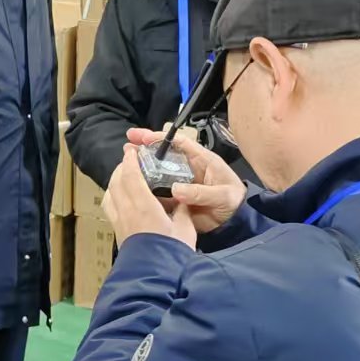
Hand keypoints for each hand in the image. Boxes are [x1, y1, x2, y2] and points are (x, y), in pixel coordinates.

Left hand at [102, 144, 195, 249]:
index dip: (130, 160)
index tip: (132, 150)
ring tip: (125, 176)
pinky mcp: (117, 230)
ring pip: (110, 193)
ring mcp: (119, 221)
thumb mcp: (185, 228)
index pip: (131, 176)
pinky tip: (121, 197)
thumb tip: (180, 198)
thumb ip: (181, 209)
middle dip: (122, 167)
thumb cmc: (172, 252)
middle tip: (130, 160)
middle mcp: (127, 210)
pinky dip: (113, 195)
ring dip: (116, 181)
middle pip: (117, 181)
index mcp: (144, 206)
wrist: (154, 276)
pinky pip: (110, 206)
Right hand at [124, 127, 245, 232]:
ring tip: (124, 166)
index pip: (178, 142)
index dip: (160, 138)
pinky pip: (158, 193)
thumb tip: (175, 190)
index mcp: (200, 160)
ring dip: (142, 169)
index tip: (142, 137)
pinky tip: (133, 189)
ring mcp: (180, 184)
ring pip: (158, 173)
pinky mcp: (176, 200)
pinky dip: (146, 190)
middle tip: (126, 146)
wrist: (236, 223)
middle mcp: (187, 169)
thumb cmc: (234, 202)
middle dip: (145, 148)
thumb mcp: (222, 195)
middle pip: (163, 154)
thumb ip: (200, 192)